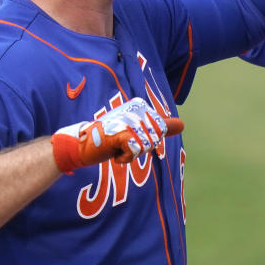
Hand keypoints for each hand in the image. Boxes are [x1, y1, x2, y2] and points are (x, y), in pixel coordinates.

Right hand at [51, 98, 183, 171]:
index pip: (159, 131)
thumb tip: (183, 124)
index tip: (127, 137)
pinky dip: (124, 158)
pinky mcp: (122, 134)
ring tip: (116, 146)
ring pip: (146, 147)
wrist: (81, 146)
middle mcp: (135, 109)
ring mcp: (129, 121)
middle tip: (120, 143)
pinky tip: (113, 152)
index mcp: (140, 106)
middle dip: (139, 148)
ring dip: (131, 153)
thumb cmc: (107, 139)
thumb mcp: (137, 131)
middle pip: (154, 139)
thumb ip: (159, 126)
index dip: (145, 141)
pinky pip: (135, 153)